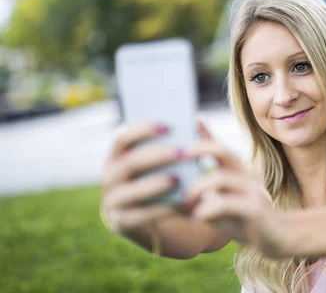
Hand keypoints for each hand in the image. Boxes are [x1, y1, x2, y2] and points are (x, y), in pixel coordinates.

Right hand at [101, 119, 204, 233]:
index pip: (122, 137)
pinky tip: (182, 203)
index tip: (169, 126)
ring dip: (156, 184)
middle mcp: (110, 176)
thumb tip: (199, 120)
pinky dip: (162, 209)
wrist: (149, 217)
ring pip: (132, 191)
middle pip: (130, 162)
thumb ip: (175, 143)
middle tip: (183, 152)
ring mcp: (112, 200)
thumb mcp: (163, 162)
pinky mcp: (121, 222)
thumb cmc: (160, 178)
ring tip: (179, 179)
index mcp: (117, 156)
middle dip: (157, 156)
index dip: (143, 129)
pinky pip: (141, 215)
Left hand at [184, 128, 289, 257]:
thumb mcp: (222, 204)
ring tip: (183, 201)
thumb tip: (177, 186)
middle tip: (176, 157)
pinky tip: (195, 219)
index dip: (206, 132)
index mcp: (238, 171)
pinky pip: (226, 203)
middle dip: (198, 149)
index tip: (192, 119)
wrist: (276, 240)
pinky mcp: (255, 208)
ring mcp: (252, 190)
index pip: (220, 146)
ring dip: (197, 188)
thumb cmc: (244, 221)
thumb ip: (206, 192)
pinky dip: (207, 209)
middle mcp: (246, 175)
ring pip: (221, 178)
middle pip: (223, 151)